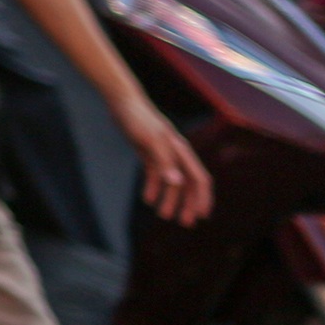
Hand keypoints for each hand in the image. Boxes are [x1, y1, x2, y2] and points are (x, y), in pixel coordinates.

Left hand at [119, 99, 212, 226]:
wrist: (122, 102)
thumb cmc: (138, 119)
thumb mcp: (150, 141)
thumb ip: (164, 162)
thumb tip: (177, 184)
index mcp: (181, 151)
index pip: (199, 179)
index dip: (202, 197)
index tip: (201, 215)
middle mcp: (175, 154)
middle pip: (187, 184)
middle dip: (187, 203)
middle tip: (184, 223)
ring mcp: (162, 154)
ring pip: (171, 182)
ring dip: (170, 199)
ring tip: (164, 215)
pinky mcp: (149, 153)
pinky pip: (155, 174)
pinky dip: (153, 187)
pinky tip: (147, 199)